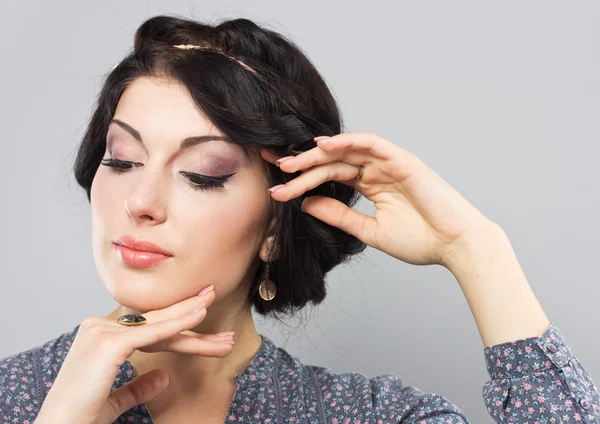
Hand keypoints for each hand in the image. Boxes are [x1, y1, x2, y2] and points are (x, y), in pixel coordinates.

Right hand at [35, 287, 233, 423]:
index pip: (147, 329)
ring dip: (190, 316)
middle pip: (155, 322)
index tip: (201, 322)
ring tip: (212, 302)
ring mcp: (102, 332)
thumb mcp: (115, 399)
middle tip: (211, 295)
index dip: (176, 324)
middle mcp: (99, 327)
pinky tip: (198, 316)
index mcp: (99, 336)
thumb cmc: (80, 417)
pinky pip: (152, 333)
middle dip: (186, 311)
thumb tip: (164, 376)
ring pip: (158, 326)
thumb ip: (138, 386)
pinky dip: (177, 324)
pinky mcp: (108, 344)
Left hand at [261, 132, 495, 266]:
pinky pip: (371, 143)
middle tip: (276, 170)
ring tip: (291, 161)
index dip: (303, 180)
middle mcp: (377, 171)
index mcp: (370, 186)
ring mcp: (390, 163)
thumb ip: (339, 215)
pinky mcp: (403, 159)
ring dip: (318, 153)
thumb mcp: (369, 231)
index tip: (277, 190)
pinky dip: (348, 141)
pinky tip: (323, 145)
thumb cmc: (421, 241)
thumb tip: (307, 203)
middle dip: (303, 165)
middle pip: (333, 161)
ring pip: (347, 151)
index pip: (330, 176)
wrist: (456, 246)